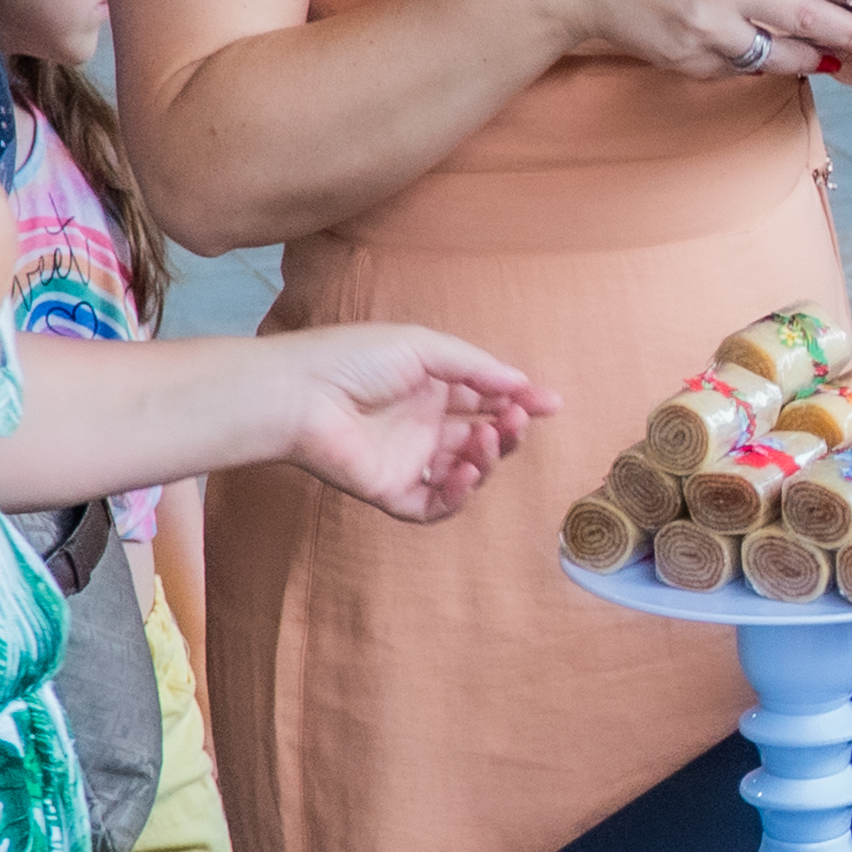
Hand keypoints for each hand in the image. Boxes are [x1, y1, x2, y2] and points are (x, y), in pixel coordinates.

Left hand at [262, 322, 554, 523]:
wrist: (301, 394)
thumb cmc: (353, 359)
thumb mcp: (422, 347)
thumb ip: (473, 366)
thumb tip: (519, 382)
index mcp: (428, 386)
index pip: (485, 397)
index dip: (518, 401)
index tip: (550, 402)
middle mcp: (421, 425)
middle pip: (481, 437)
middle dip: (507, 430)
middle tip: (514, 420)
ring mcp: (407, 460)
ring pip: (465, 473)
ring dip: (486, 459)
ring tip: (484, 440)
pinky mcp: (391, 491)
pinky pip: (435, 505)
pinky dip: (458, 494)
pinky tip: (466, 473)